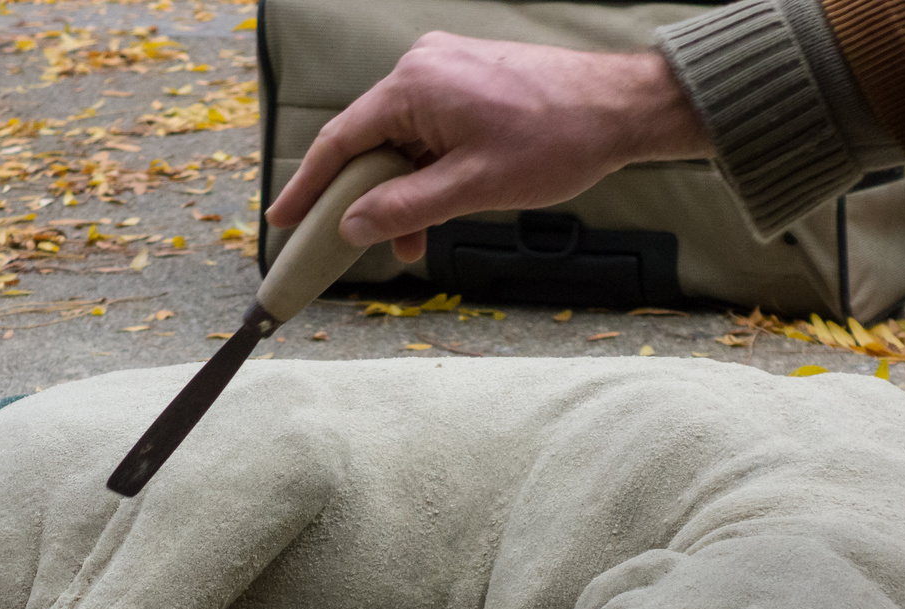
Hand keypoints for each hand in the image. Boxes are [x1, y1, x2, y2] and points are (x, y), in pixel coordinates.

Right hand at [265, 32, 711, 262]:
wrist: (621, 107)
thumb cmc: (556, 140)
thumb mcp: (472, 188)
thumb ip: (405, 208)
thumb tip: (352, 226)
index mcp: (413, 86)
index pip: (340, 141)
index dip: (307, 185)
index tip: (283, 219)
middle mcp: (423, 68)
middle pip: (370, 141)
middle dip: (365, 199)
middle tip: (351, 245)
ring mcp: (448, 70)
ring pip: (403, 141)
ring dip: (402, 192)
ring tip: (413, 243)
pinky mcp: (470, 80)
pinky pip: (430, 131)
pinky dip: (427, 172)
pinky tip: (437, 209)